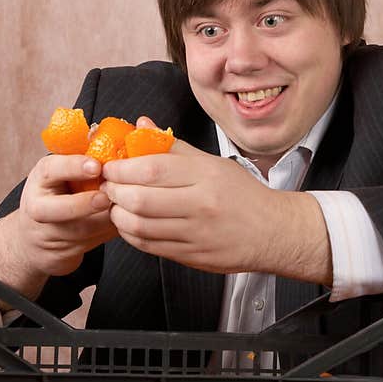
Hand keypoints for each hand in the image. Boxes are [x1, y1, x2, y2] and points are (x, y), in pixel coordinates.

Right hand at [0, 154, 118, 302]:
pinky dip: (110, 233)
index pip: (52, 169)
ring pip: (80, 231)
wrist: (34, 239)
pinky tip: (126, 223)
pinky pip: (92, 243)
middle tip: (107, 196)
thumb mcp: (64, 172)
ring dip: (105, 221)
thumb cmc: (59, 194)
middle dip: (84, 203)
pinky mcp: (62, 253)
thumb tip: (129, 131)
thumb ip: (87, 156)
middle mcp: (38, 206)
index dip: (74, 166)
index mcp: (41, 178)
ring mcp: (48, 233)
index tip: (96, 166)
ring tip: (126, 209)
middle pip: (56, 209)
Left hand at [100, 119, 331, 281]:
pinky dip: (131, 234)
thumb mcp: (213, 163)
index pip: (152, 168)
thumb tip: (141, 125)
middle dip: (114, 191)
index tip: (110, 166)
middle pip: (140, 199)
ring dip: (118, 214)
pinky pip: (149, 246)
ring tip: (117, 204)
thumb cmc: (242, 194)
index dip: (122, 167)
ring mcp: (196, 234)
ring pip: (140, 226)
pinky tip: (130, 224)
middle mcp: (200, 205)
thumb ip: (174, 147)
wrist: (273, 232)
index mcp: (206, 176)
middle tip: (108, 185)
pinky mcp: (192, 256)